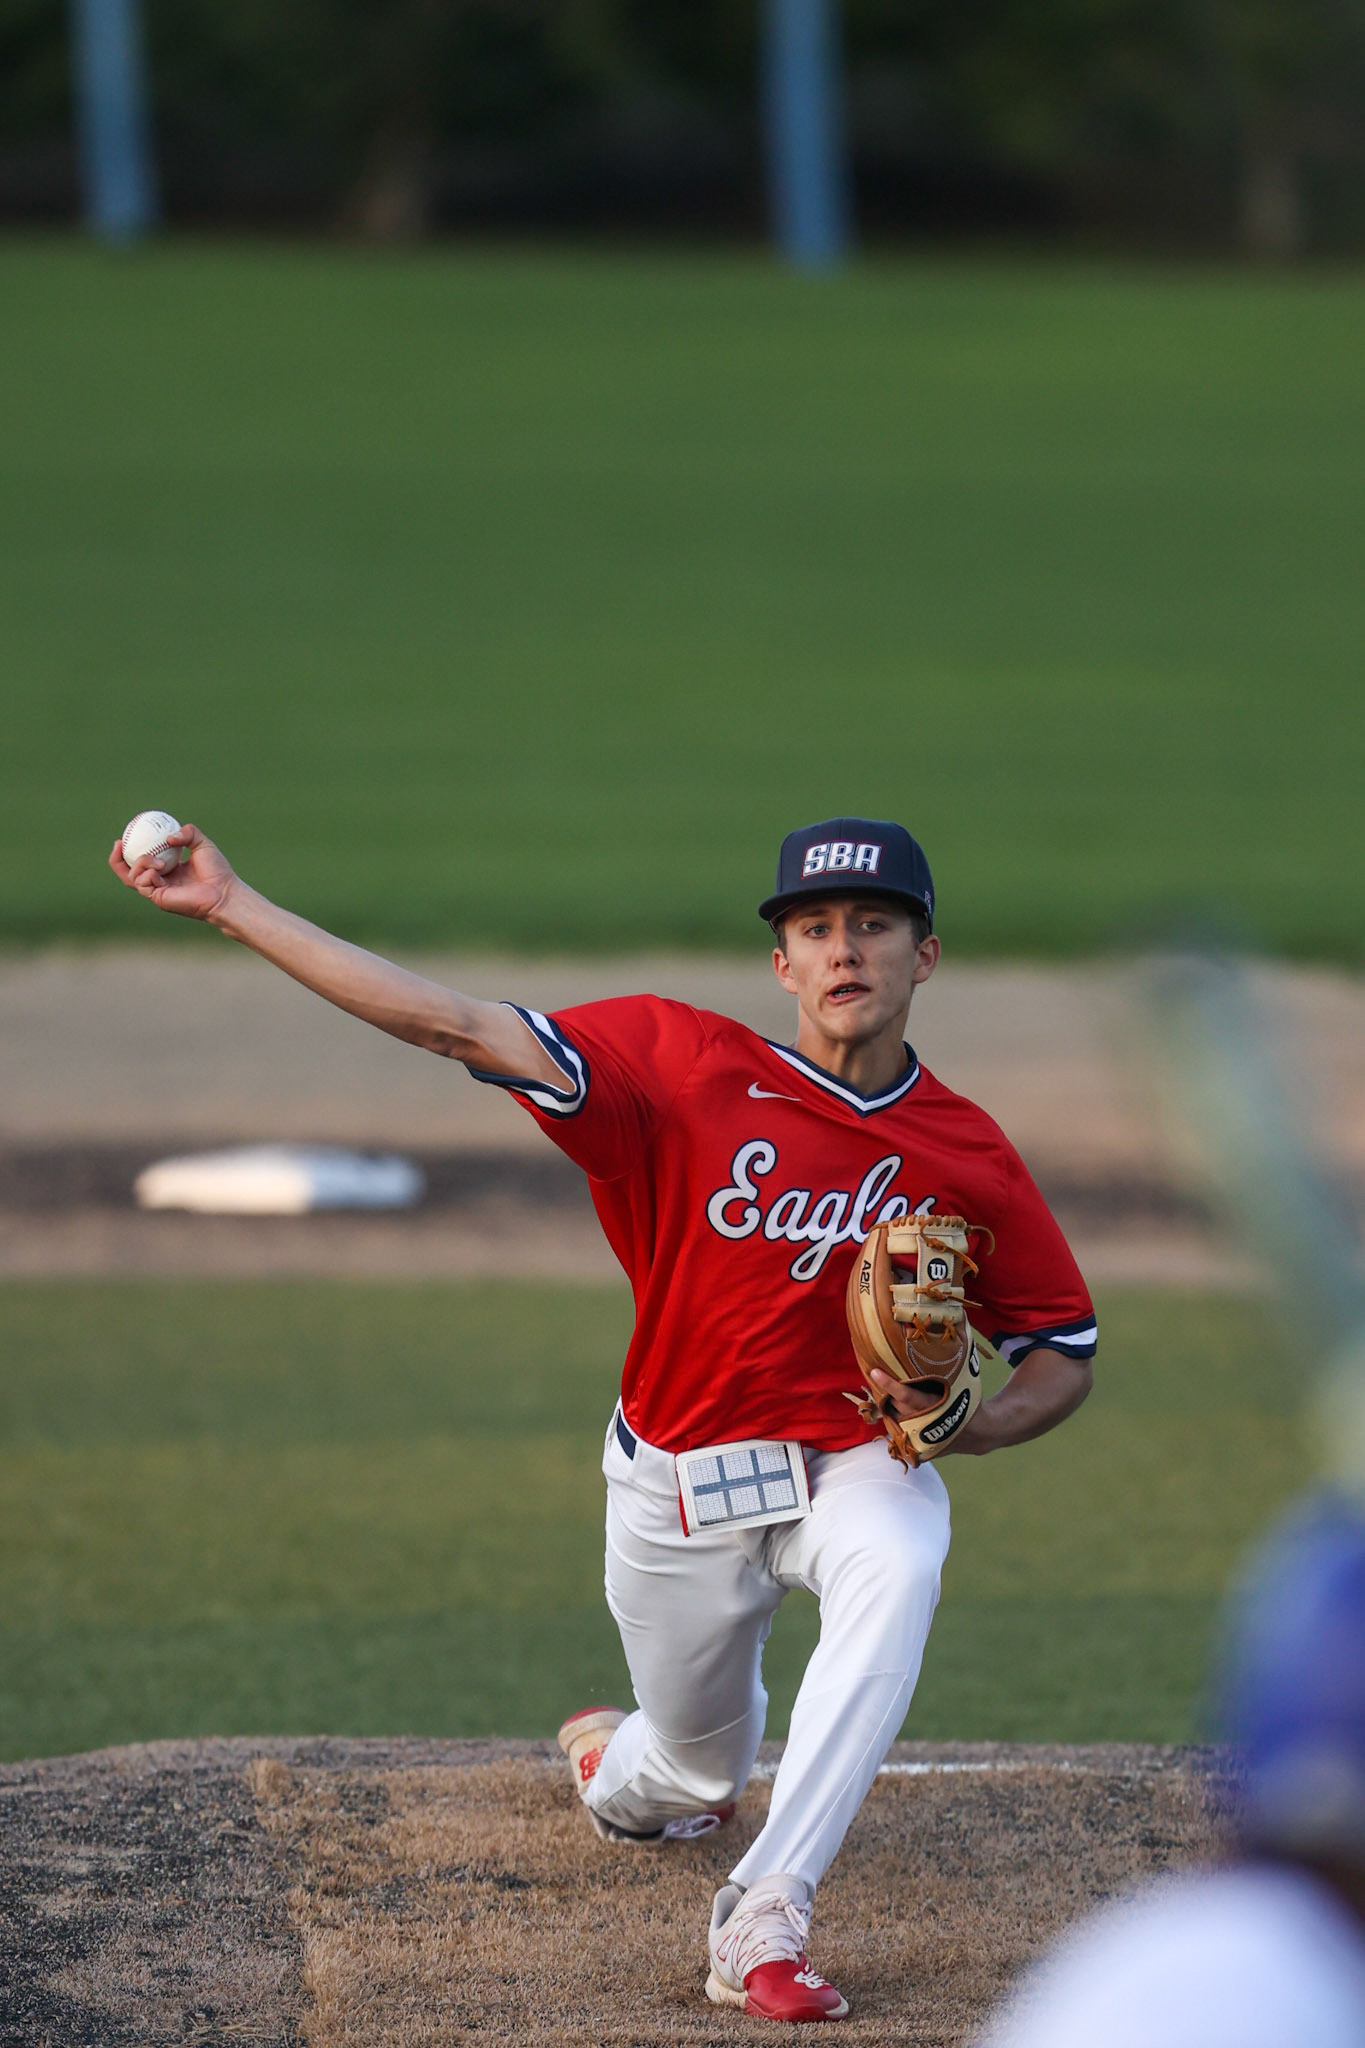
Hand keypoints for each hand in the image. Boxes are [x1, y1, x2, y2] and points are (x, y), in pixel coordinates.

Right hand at [108, 822, 237, 922]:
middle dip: (117, 860)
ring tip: (157, 860)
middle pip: (128, 873)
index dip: (130, 849)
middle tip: (118, 843)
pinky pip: (142, 884)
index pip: (142, 860)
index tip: (126, 834)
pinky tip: (159, 869)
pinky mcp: (159, 899)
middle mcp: (160, 881)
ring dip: (140, 863)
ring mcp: (158, 891)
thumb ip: (188, 833)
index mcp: (168, 869)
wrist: (224, 891)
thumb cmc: (217, 870)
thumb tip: (169, 837)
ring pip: (133, 877)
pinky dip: (146, 874)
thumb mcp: (202, 844)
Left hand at [867, 1366, 993, 1456]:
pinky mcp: (918, 1447)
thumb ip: (950, 1365)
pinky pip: (899, 1431)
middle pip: (895, 1406)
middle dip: (886, 1393)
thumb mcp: (963, 1381)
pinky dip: (896, 1420)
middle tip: (880, 1377)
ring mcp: (919, 1438)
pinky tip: (896, 1409)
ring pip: (894, 1418)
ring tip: (888, 1391)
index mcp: (933, 1405)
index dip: (889, 1384)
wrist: (977, 1433)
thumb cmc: (969, 1401)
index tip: (875, 1371)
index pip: (906, 1395)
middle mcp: (923, 1422)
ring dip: (890, 1406)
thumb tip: (955, 1328)